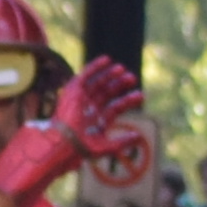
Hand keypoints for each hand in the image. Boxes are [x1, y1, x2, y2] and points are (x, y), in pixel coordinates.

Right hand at [0, 53, 142, 206]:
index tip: (141, 95)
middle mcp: (89, 109)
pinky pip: (85, 75)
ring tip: (123, 69)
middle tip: (132, 78)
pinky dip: (95, 66)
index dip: (128, 101)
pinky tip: (107, 59)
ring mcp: (81, 99)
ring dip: (110, 75)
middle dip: (120, 85)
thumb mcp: (107, 147)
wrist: (65, 141)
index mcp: (97, 121)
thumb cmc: (83, 147)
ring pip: (98, 83)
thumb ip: (122, 142)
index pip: (115, 107)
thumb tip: (138, 136)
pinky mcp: (73, 91)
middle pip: (107, 93)